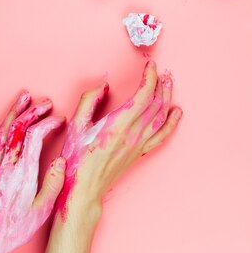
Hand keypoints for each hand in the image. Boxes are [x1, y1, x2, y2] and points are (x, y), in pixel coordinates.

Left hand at [0, 91, 65, 252]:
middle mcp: (6, 163)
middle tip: (47, 102)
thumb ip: (53, 184)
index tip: (60, 120)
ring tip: (24, 96)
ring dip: (14, 111)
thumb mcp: (42, 211)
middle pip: (19, 127)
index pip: (35, 136)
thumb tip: (60, 161)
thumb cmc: (15, 227)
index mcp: (23, 171)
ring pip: (2, 130)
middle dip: (34, 111)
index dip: (49, 123)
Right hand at [55, 60, 181, 219]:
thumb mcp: (75, 125)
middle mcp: (132, 134)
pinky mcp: (140, 153)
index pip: (143, 95)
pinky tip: (176, 113)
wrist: (85, 187)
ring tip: (169, 83)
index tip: (149, 65)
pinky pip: (161, 136)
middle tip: (161, 71)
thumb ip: (89, 100)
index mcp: (117, 124)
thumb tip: (104, 85)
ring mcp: (139, 145)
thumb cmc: (76, 158)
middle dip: (160, 84)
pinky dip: (172, 123)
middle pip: (155, 104)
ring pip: (161, 117)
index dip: (149, 77)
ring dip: (167, 98)